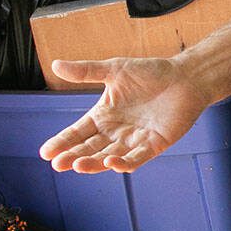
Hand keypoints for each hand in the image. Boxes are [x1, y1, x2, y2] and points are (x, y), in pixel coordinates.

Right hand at [37, 56, 211, 172]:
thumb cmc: (151, 73)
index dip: (63, 142)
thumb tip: (55, 65)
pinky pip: (136, 158)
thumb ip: (86, 71)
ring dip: (94, 163)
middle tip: (58, 164)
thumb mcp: (114, 70)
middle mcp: (115, 131)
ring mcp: (134, 140)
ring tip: (78, 165)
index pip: (78, 132)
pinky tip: (110, 163)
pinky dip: (123, 163)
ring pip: (108, 157)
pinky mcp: (153, 145)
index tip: (45, 152)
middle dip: (73, 156)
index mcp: (103, 115)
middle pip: (90, 148)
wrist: (185, 78)